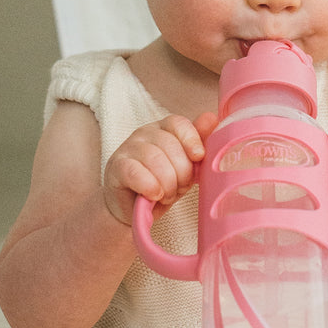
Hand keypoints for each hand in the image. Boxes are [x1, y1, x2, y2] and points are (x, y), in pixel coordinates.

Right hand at [102, 113, 216, 224]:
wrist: (134, 209)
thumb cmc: (163, 184)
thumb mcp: (186, 166)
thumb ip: (198, 142)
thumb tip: (212, 118)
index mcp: (163, 129)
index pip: (178, 123)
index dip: (191, 140)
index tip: (199, 158)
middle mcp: (144, 133)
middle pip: (169, 144)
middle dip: (182, 172)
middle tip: (180, 187)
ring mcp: (127, 148)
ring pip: (155, 159)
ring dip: (167, 183)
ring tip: (167, 195)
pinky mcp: (116, 167)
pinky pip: (136, 173)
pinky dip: (150, 186)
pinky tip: (155, 195)